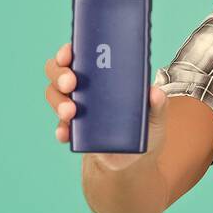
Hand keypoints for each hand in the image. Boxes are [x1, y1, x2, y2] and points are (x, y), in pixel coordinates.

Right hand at [43, 41, 167, 171]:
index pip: (78, 55)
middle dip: (59, 75)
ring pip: (54, 96)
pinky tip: (65, 134)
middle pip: (58, 72)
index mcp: (102, 75)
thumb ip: (158, 104)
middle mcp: (84, 88)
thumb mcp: (155, 116)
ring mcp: (76, 109)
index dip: (67, 52)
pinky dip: (61, 130)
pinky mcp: (73, 131)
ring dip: (58, 101)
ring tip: (70, 112)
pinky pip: (60, 127)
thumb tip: (155, 93)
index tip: (68, 53)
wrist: (135, 160)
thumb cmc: (144, 129)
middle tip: (71, 83)